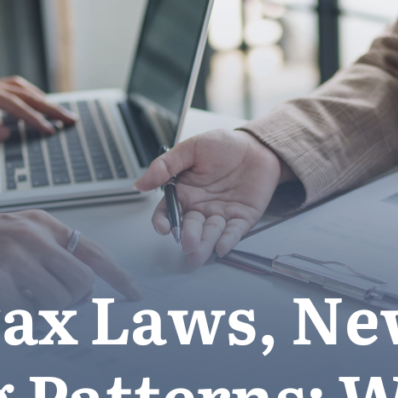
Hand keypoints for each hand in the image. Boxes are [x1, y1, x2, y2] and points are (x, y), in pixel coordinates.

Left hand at [0, 74, 75, 140]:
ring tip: (61, 114)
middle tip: (70, 120)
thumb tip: (4, 134)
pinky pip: (11, 93)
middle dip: (49, 107)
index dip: (32, 118)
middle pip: (23, 93)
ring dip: (42, 101)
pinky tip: (37, 107)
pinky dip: (28, 99)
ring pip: (20, 90)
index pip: (11, 103)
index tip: (49, 130)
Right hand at [0, 210, 141, 308]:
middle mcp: (32, 239)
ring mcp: (15, 260)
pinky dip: (24, 318)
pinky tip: (9, 305)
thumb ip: (56, 254)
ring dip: (48, 310)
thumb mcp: (23, 234)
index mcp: (44, 225)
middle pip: (82, 283)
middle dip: (75, 300)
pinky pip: (29, 314)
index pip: (94, 252)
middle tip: (59, 302)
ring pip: (59, 301)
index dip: (118, 276)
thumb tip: (87, 290)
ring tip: (27, 300)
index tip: (134, 294)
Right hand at [134, 129, 289, 266]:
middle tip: (187, 243)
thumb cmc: (224, 145)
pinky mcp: (243, 218)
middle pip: (190, 227)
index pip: (169, 212)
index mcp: (186, 192)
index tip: (164, 227)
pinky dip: (228, 240)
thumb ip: (165, 166)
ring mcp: (222, 214)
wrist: (257, 145)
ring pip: (211, 232)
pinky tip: (221, 247)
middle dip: (188, 237)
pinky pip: (235, 231)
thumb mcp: (191, 149)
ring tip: (198, 253)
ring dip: (205, 244)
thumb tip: (140, 183)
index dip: (164, 221)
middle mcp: (201, 207)